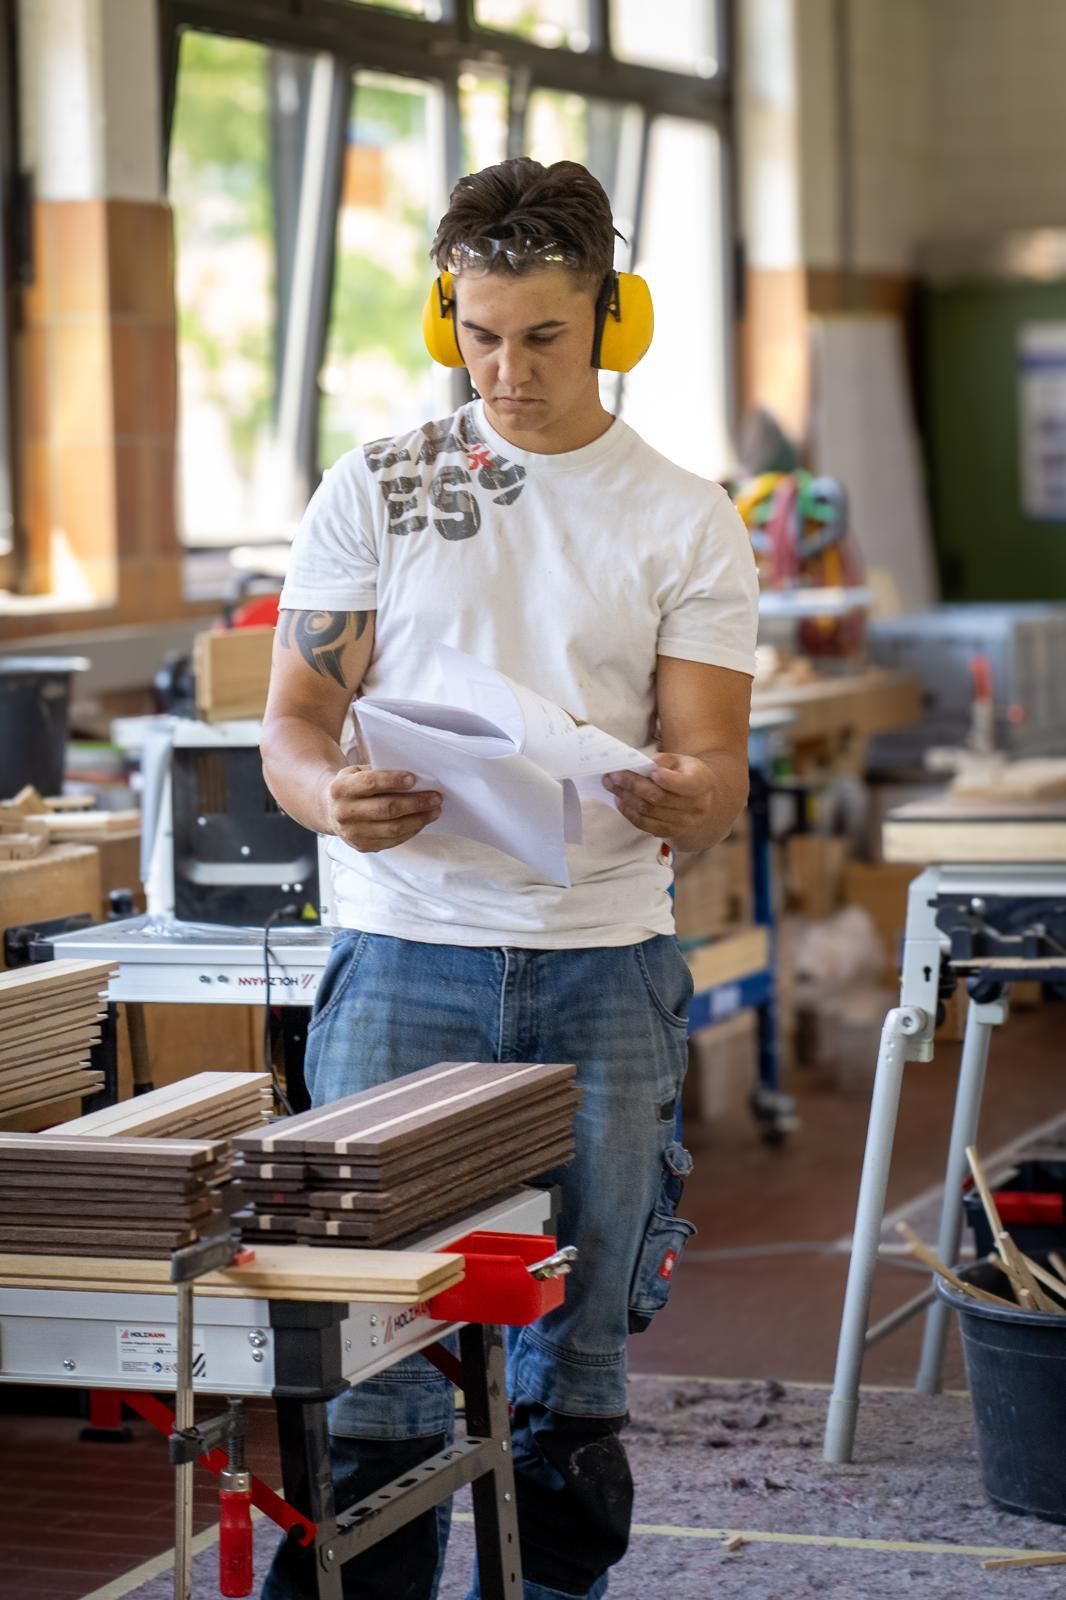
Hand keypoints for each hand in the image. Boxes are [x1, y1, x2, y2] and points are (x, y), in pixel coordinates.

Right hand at [322, 767, 441, 852]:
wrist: (329, 809)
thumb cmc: (352, 786)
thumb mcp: (357, 772)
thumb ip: (379, 772)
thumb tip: (416, 778)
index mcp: (341, 788)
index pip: (370, 784)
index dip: (393, 781)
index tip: (414, 779)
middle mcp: (343, 812)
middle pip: (386, 809)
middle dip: (415, 803)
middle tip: (436, 797)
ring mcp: (352, 833)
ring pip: (392, 828)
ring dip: (418, 819)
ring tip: (434, 810)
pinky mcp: (362, 846)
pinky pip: (393, 841)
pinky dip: (411, 831)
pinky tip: (422, 821)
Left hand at [602, 753, 717, 849]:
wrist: (700, 800)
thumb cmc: (685, 774)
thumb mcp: (680, 761)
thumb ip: (661, 761)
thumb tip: (638, 766)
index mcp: (701, 783)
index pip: (684, 784)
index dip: (667, 780)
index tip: (652, 772)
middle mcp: (695, 806)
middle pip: (658, 797)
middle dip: (632, 785)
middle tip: (612, 775)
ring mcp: (683, 823)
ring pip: (648, 812)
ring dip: (626, 798)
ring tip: (611, 785)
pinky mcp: (670, 832)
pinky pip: (644, 825)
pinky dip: (629, 812)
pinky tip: (620, 800)